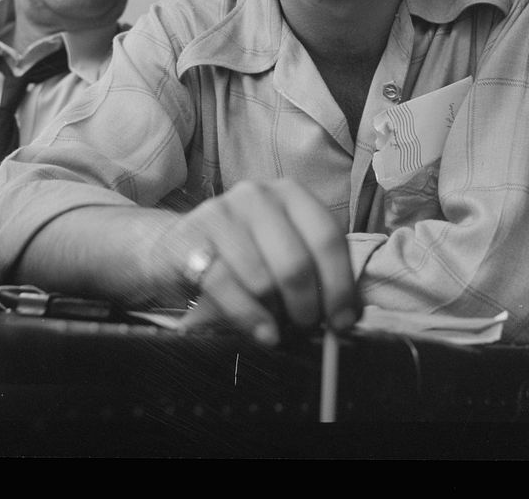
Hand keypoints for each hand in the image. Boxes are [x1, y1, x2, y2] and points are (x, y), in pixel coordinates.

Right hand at [161, 178, 358, 344]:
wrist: (178, 244)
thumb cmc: (242, 252)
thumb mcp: (283, 250)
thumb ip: (317, 272)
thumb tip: (350, 314)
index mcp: (290, 193)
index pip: (328, 237)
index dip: (340, 285)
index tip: (342, 321)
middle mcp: (257, 195)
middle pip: (297, 262)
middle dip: (308, 306)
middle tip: (308, 326)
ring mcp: (221, 212)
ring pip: (263, 278)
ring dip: (277, 313)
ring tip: (279, 324)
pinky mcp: (190, 238)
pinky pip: (226, 288)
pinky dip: (250, 318)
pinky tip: (263, 333)